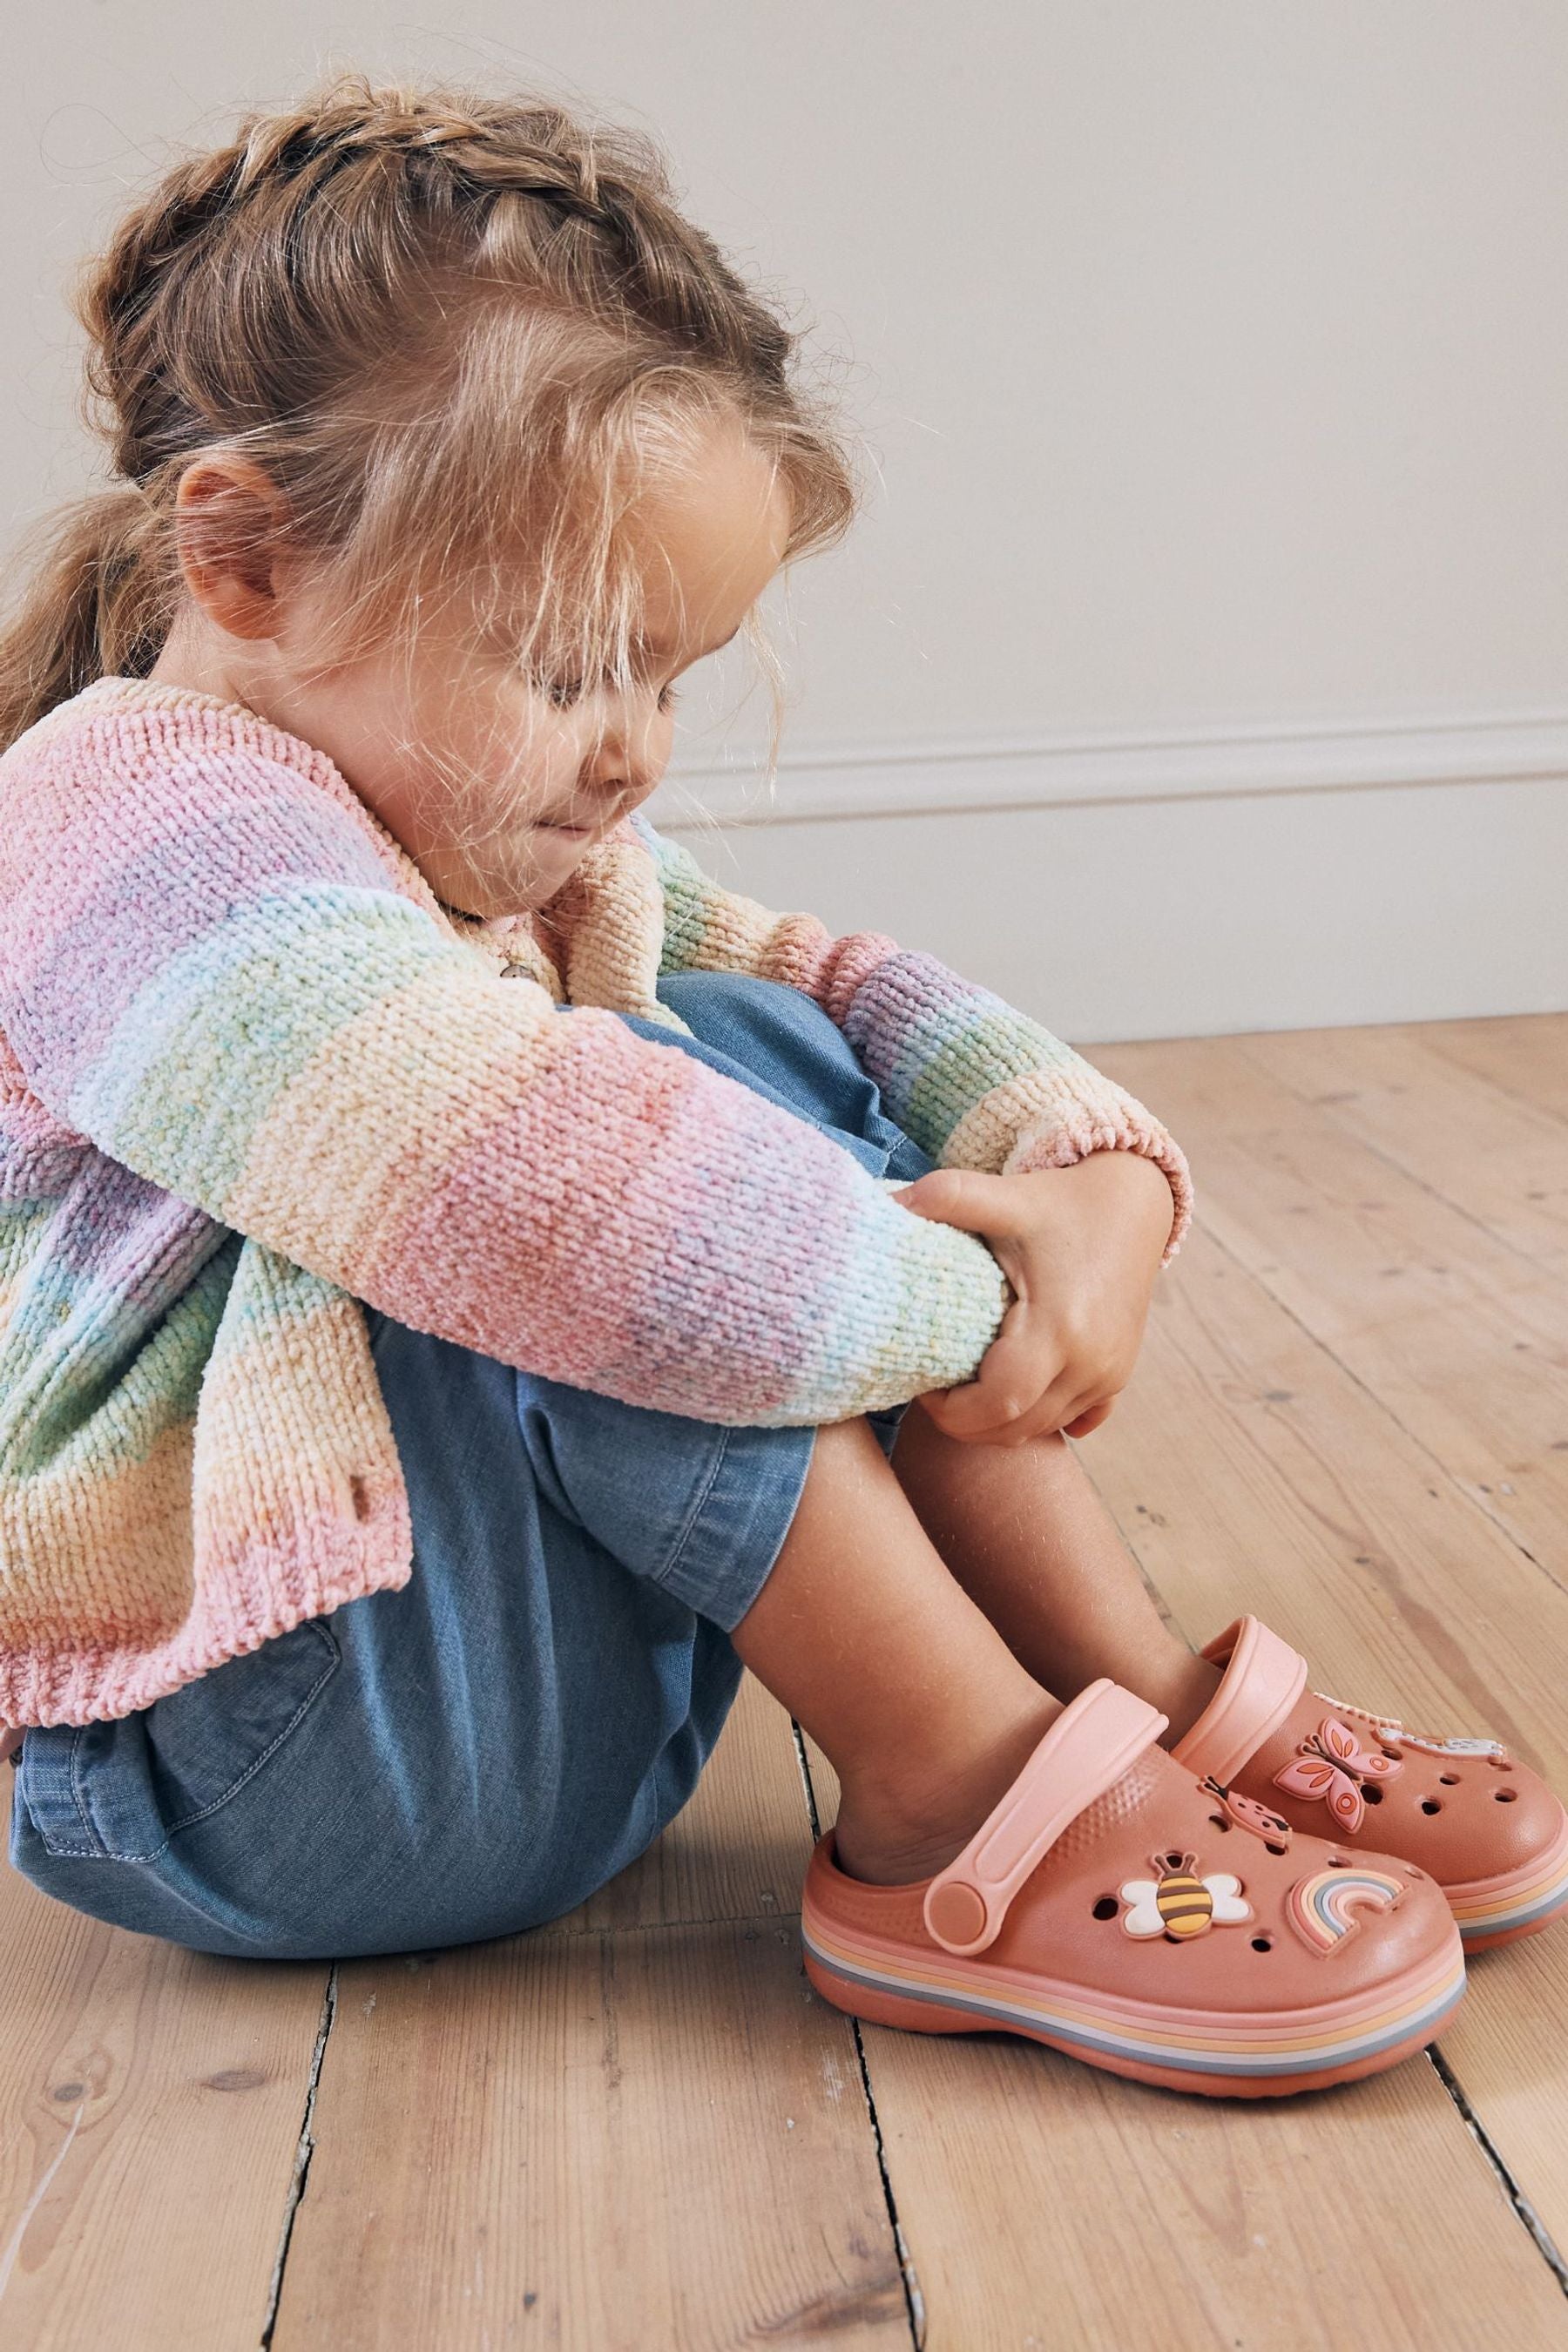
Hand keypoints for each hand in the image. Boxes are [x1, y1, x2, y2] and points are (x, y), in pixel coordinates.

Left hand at [893, 1151, 1174, 1443]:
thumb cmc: (1063, 1201)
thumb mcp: (1006, 1196)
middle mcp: (1091, 1363)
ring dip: (997, 1422)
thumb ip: (949, 1196)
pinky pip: (1073, 1421)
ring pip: (1041, 1429)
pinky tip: (1012, 1392)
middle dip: (966, 1422)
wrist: (1135, 1202)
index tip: (925, 1381)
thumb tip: (891, 1203)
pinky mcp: (1118, 1376)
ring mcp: (1110, 1375)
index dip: (951, 1408)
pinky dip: (1036, 1417)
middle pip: (1015, 1428)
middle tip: (936, 1388)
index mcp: (1059, 1327)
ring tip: (965, 1386)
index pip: (997, 1403)